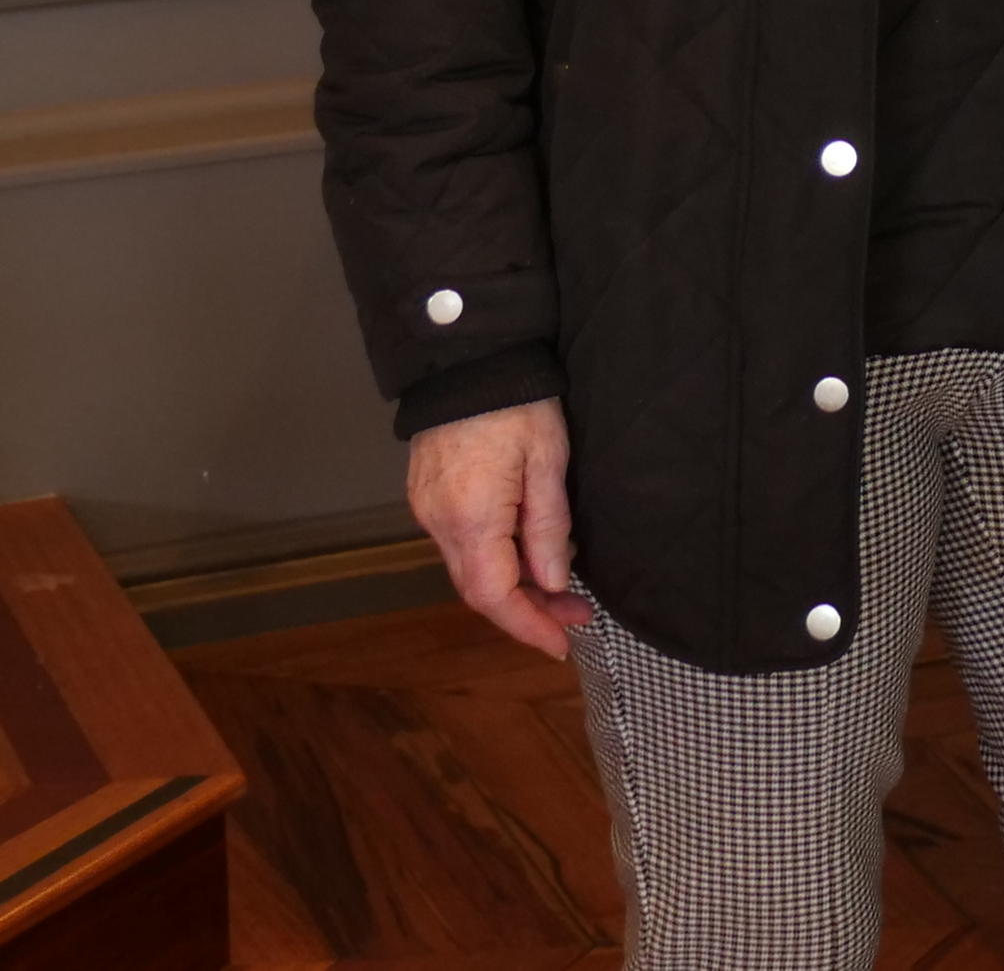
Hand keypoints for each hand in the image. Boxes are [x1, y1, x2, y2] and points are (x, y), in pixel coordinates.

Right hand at [408, 398, 596, 660]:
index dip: (528, 625)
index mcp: (471, 518)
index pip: (495, 595)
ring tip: (562, 587)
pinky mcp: (427, 494)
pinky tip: (529, 552)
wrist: (468, 358)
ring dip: (513, 584)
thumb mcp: (549, 461)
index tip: (560, 645)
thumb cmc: (516, 402)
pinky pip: (462, 543)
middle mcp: (438, 522)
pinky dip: (496, 558)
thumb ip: (547, 528)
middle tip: (576, 615)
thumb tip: (552, 583)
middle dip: (528, 609)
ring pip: (470, 568)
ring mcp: (428, 508)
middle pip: (479, 588)